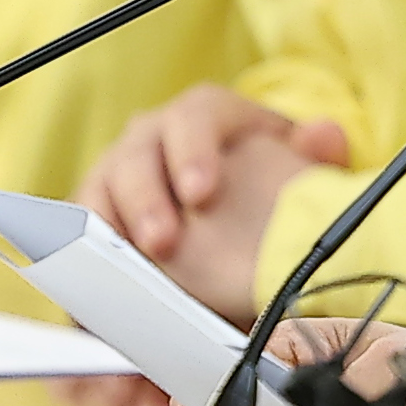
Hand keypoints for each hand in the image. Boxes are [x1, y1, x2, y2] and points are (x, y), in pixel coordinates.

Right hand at [80, 86, 348, 314]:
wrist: (245, 229)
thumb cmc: (272, 192)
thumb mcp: (301, 176)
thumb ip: (315, 159)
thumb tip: (323, 138)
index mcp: (208, 117)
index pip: (196, 114)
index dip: (194, 149)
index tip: (202, 192)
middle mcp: (157, 136)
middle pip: (138, 154)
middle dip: (147, 198)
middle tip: (163, 242)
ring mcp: (121, 172)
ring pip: (99, 189)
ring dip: (112, 230)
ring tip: (129, 272)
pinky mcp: (99, 214)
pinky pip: (82, 232)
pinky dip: (89, 262)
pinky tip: (103, 291)